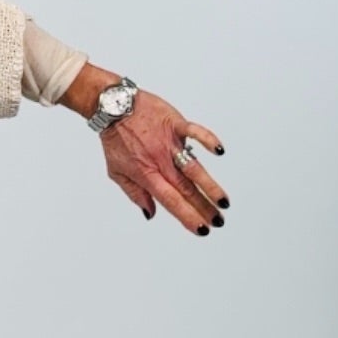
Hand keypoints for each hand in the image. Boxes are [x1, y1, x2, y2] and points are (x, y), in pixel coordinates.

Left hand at [100, 89, 229, 234]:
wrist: (112, 108)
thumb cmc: (114, 140)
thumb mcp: (116, 172)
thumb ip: (135, 193)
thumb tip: (150, 214)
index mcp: (147, 175)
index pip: (170, 201)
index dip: (187, 217)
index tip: (202, 229)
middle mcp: (160, 161)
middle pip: (186, 189)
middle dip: (204, 207)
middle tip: (219, 221)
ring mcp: (169, 142)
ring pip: (193, 167)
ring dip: (210, 185)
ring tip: (224, 201)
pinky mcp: (174, 123)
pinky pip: (194, 131)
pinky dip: (207, 139)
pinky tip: (219, 151)